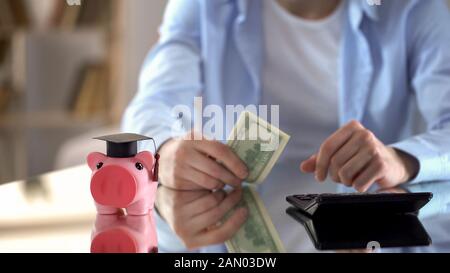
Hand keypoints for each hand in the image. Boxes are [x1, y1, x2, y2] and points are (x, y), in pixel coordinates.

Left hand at [156, 186, 247, 249]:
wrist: (167, 202)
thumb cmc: (192, 213)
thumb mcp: (203, 224)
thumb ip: (218, 222)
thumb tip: (243, 212)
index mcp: (194, 241)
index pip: (220, 236)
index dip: (235, 223)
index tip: (245, 210)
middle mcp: (185, 232)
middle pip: (217, 215)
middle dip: (231, 201)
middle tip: (239, 191)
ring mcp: (179, 217)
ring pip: (211, 202)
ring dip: (222, 194)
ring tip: (224, 190)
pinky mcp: (177, 202)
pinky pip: (202, 193)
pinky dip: (212, 187)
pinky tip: (214, 184)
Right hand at [159, 131, 248, 189]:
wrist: (162, 157)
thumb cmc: (191, 150)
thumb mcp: (200, 143)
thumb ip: (216, 149)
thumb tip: (241, 164)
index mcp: (195, 138)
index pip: (220, 150)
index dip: (235, 162)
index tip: (245, 172)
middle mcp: (185, 151)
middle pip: (216, 168)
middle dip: (231, 178)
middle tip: (240, 182)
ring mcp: (179, 166)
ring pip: (209, 180)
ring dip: (222, 185)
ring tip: (226, 184)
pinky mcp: (176, 180)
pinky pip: (200, 187)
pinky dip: (211, 189)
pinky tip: (214, 187)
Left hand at [300, 121, 418, 191]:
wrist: (393, 163)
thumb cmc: (362, 157)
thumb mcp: (341, 153)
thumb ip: (320, 159)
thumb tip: (303, 167)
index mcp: (351, 127)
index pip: (327, 147)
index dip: (319, 164)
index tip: (319, 176)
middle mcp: (364, 134)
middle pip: (335, 162)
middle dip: (335, 175)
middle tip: (341, 178)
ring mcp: (374, 149)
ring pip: (345, 173)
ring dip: (346, 181)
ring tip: (353, 178)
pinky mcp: (382, 164)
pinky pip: (359, 183)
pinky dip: (358, 187)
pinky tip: (364, 182)